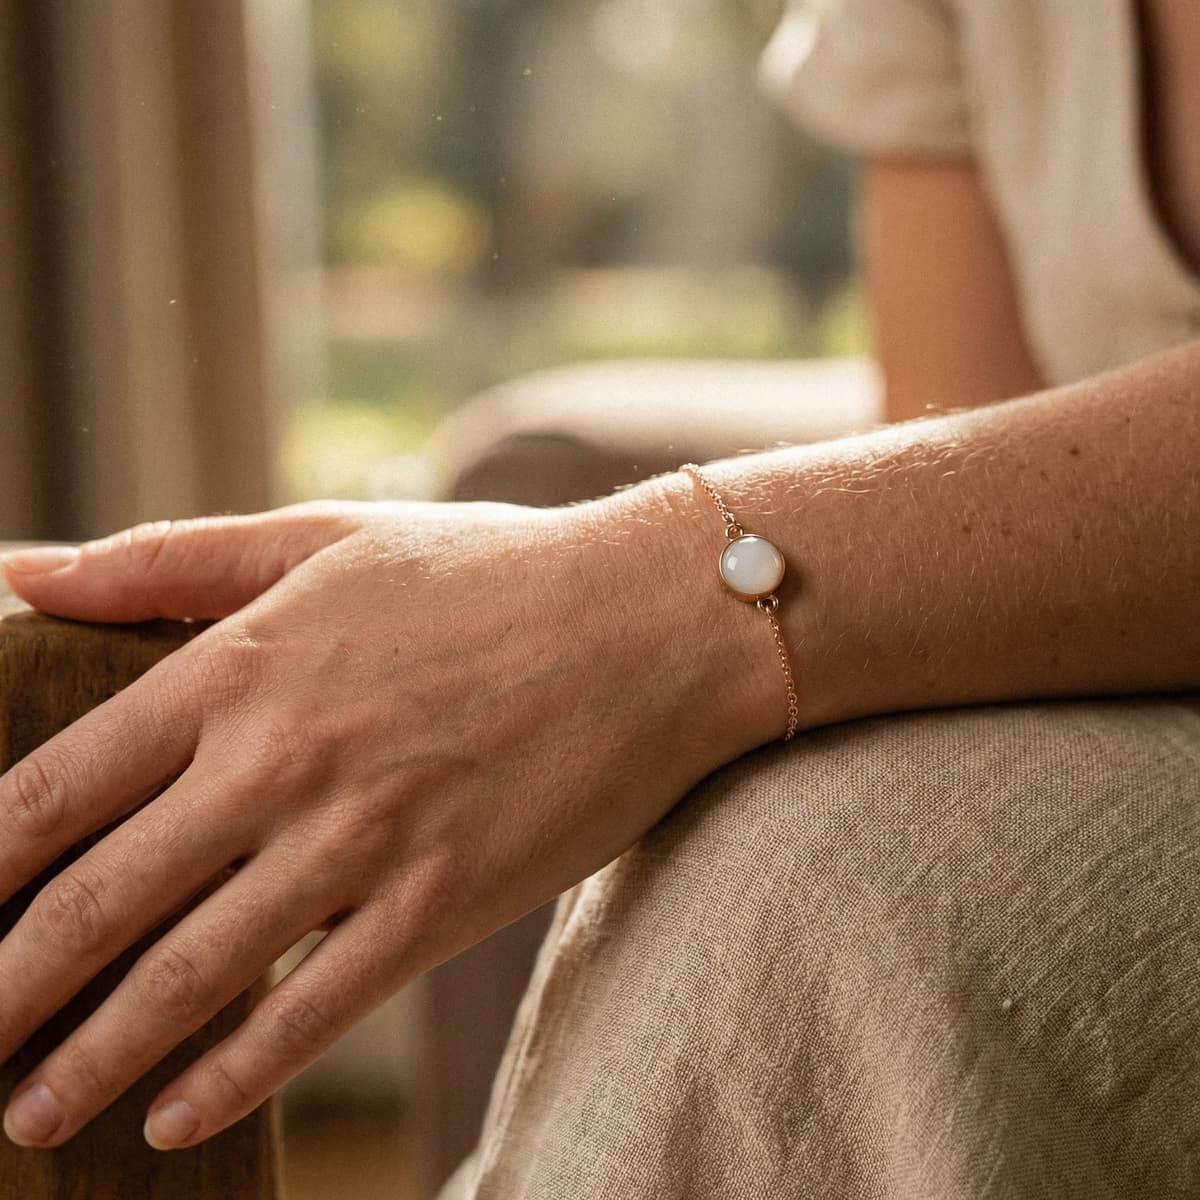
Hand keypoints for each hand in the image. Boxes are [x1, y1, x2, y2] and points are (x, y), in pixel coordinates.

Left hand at [0, 491, 761, 1149]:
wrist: (650, 622)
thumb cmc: (489, 572)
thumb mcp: (326, 540)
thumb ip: (171, 559)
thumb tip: (23, 572)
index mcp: (244, 665)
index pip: (60, 783)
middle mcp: (284, 759)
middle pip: (99, 899)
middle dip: (5, 987)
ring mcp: (364, 838)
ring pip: (190, 974)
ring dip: (92, 1057)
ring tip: (28, 1110)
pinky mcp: (442, 900)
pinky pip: (312, 1011)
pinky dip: (231, 1077)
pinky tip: (172, 1119)